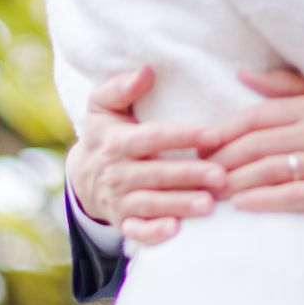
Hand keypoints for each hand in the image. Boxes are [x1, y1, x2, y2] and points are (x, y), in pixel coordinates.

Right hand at [68, 66, 225, 245]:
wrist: (83, 175)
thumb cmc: (104, 133)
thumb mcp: (102, 105)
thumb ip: (121, 87)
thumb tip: (146, 71)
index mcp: (117, 141)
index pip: (152, 138)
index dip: (181, 136)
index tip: (212, 135)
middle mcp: (118, 172)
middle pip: (156, 174)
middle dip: (188, 176)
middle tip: (220, 176)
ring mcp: (119, 199)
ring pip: (151, 204)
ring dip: (179, 205)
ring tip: (209, 205)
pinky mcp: (122, 221)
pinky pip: (136, 231)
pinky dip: (153, 233)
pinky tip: (175, 231)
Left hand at [201, 70, 303, 215]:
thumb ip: (284, 87)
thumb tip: (243, 76)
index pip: (257, 117)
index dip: (225, 131)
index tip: (201, 143)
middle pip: (258, 145)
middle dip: (223, 160)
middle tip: (199, 172)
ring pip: (272, 170)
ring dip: (237, 182)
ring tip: (213, 191)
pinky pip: (295, 196)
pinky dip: (266, 200)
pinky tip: (244, 204)